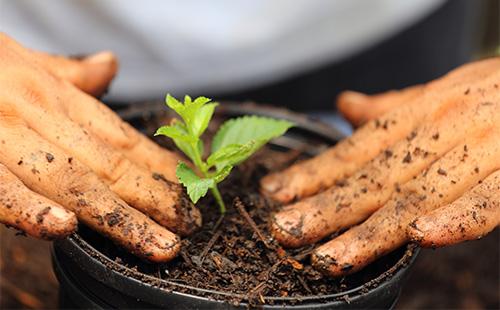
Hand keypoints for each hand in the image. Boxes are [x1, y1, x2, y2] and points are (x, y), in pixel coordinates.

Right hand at [0, 33, 200, 261]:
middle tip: (189, 228)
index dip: (160, 167)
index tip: (191, 192)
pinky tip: (64, 229)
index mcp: (54, 95)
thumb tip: (109, 65)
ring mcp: (0, 134)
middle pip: (109, 163)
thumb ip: (68, 74)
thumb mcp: (24, 61)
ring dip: (119, 217)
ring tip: (158, 245)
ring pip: (71, 180)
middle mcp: (36, 113)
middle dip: (155, 200)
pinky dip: (28, 208)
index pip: (121, 136)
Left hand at [261, 58, 499, 275]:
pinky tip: (422, 237)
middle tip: (283, 232)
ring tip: (329, 258)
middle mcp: (446, 125)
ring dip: (372, 230)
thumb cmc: (499, 92)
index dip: (316, 173)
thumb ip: (394, 108)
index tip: (276, 193)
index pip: (359, 148)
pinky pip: (489, 200)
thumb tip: (345, 106)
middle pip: (376, 177)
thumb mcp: (442, 92)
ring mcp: (484, 148)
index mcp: (424, 109)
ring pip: (419, 195)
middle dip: (327, 208)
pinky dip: (458, 218)